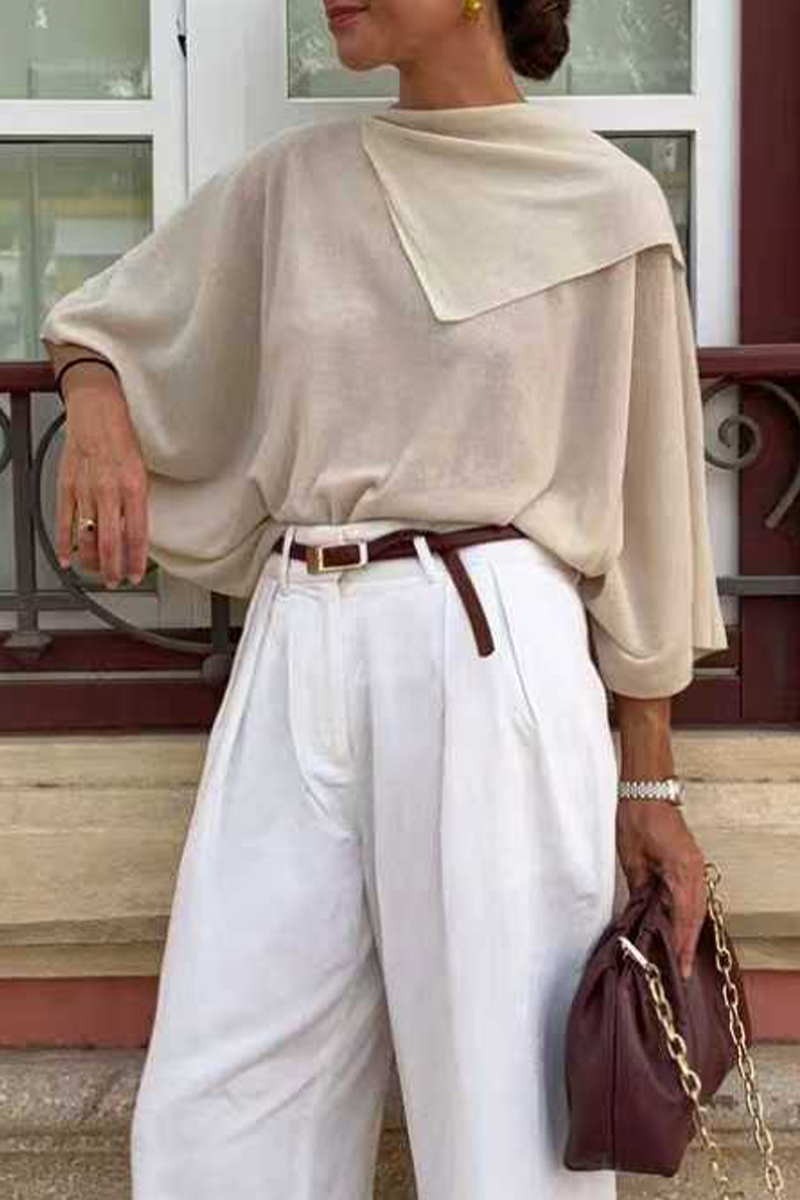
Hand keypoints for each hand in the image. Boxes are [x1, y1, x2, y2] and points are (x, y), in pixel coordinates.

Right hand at [55, 373, 149, 587]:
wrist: (97, 410)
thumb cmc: (122, 438)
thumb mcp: (142, 471)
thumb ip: (137, 503)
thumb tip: (135, 533)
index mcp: (134, 487)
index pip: (137, 534)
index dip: (135, 560)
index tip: (135, 575)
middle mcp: (110, 490)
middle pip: (111, 541)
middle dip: (113, 568)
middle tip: (115, 581)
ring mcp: (85, 490)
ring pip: (88, 536)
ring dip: (92, 560)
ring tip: (97, 573)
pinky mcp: (66, 486)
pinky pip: (64, 521)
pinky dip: (64, 543)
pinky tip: (67, 558)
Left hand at [615, 799, 707, 979]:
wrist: (647, 790)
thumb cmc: (637, 817)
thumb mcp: (632, 857)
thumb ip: (640, 888)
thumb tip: (640, 915)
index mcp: (681, 869)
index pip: (684, 915)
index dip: (680, 941)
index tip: (678, 963)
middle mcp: (694, 869)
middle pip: (695, 915)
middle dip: (689, 943)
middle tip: (683, 970)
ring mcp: (696, 865)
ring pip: (697, 906)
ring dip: (691, 930)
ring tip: (683, 955)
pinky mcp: (691, 861)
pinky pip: (694, 894)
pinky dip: (689, 913)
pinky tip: (682, 927)